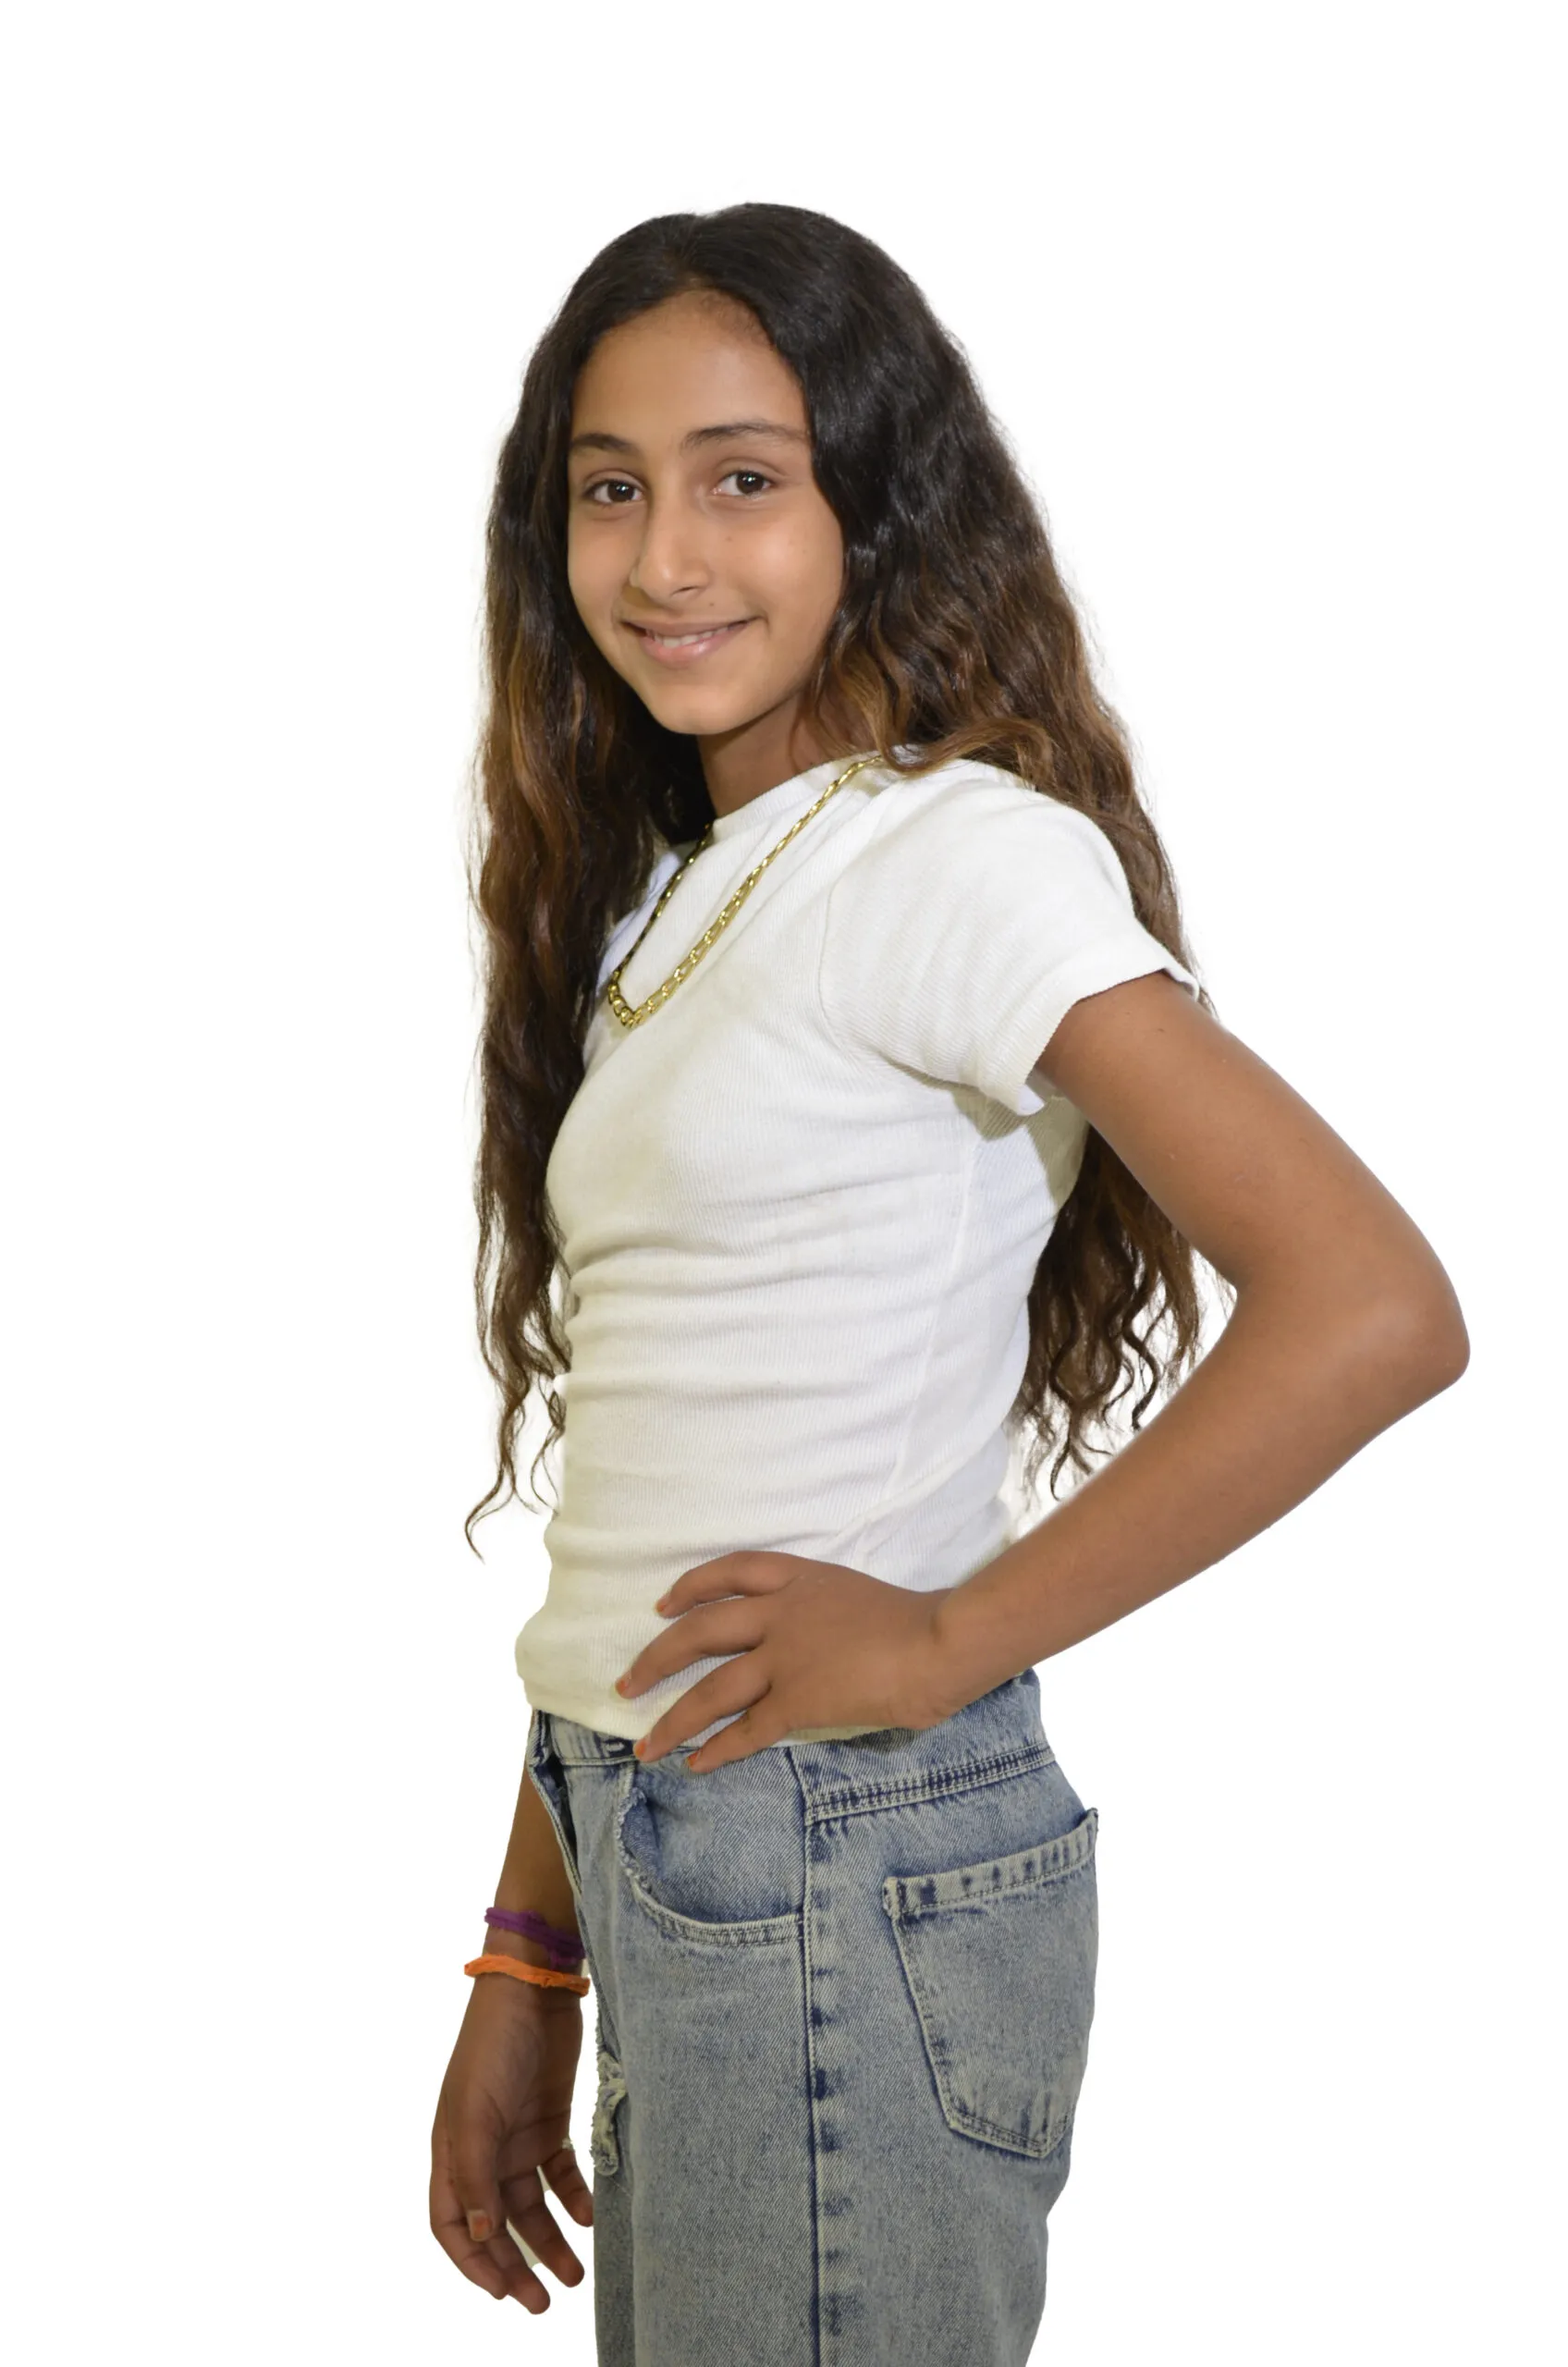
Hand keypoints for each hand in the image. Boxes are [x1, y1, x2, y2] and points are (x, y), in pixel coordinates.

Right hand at [430, 1974, 592, 2312]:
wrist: (535, 1988)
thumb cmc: (493, 2045)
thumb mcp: (476, 2111)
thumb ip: (475, 2175)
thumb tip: (480, 2234)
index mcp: (452, 2151)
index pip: (452, 2224)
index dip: (473, 2262)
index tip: (502, 2291)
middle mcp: (482, 2150)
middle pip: (495, 2224)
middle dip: (515, 2265)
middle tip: (542, 2303)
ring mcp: (516, 2137)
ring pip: (532, 2206)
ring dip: (550, 2241)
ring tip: (574, 2276)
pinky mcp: (550, 2121)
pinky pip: (561, 2174)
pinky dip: (574, 2198)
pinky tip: (590, 2217)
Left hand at [613, 1551, 957, 1770]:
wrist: (940, 1642)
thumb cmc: (917, 1621)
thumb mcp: (858, 1595)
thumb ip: (825, 1611)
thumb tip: (811, 1643)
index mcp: (801, 1579)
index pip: (731, 1571)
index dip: (690, 1587)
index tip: (663, 1605)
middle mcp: (781, 1615)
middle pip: (700, 1631)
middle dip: (657, 1659)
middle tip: (627, 1683)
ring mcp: (786, 1658)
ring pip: (711, 1690)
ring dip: (673, 1720)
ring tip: (645, 1746)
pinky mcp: (798, 1702)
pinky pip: (745, 1730)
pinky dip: (716, 1749)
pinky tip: (694, 1765)